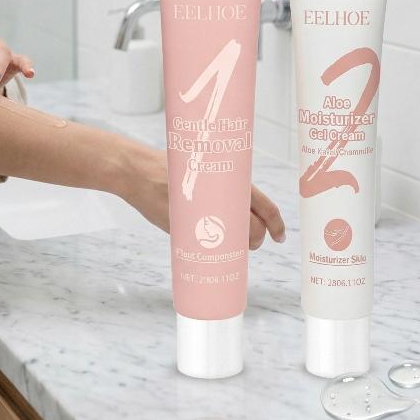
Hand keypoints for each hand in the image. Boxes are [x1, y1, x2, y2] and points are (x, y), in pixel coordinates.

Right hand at [123, 148, 285, 248]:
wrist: (138, 173)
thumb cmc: (169, 168)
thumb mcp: (203, 168)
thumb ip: (220, 185)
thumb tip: (235, 205)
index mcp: (231, 182)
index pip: (266, 208)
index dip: (277, 225)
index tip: (280, 236)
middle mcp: (222, 200)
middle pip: (254, 231)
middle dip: (256, 240)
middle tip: (250, 241)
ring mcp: (205, 219)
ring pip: (235, 243)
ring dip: (236, 247)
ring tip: (228, 240)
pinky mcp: (187, 232)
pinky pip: (209, 248)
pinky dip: (213, 251)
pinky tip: (209, 245)